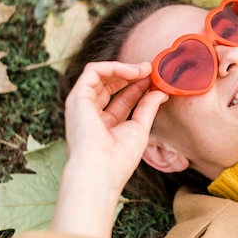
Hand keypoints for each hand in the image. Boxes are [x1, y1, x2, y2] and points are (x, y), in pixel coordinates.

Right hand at [51, 61, 167, 237]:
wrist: (102, 170)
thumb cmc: (119, 158)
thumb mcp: (140, 128)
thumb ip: (148, 108)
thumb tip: (161, 92)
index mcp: (104, 124)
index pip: (122, 99)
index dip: (139, 87)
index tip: (156, 80)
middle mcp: (91, 113)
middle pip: (111, 85)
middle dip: (132, 75)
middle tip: (151, 70)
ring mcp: (82, 105)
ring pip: (101, 75)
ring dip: (125, 68)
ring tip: (145, 69)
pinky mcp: (77, 97)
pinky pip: (93, 71)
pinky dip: (113, 67)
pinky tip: (132, 72)